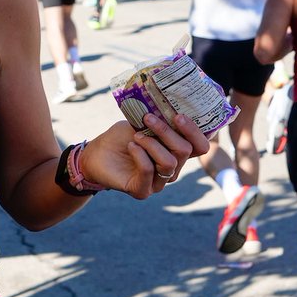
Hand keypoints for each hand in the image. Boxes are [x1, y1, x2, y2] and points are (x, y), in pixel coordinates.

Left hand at [80, 113, 209, 198]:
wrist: (96, 154)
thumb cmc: (121, 137)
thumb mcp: (141, 122)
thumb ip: (158, 119)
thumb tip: (169, 106)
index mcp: (176, 152)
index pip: (200, 146)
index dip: (194, 131)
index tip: (178, 115)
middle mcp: (172, 169)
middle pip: (185, 151)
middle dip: (167, 131)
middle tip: (149, 119)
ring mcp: (158, 182)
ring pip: (170, 162)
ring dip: (152, 143)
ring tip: (136, 136)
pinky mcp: (142, 190)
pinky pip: (149, 171)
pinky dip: (140, 154)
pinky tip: (130, 146)